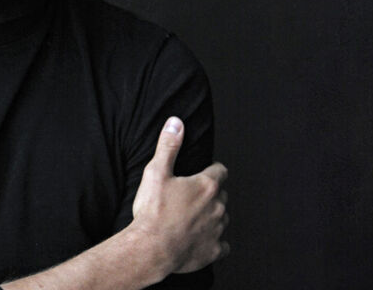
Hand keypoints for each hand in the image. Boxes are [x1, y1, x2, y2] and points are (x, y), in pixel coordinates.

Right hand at [130, 116, 229, 275]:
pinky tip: (199, 240)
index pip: (221, 171)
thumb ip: (168, 146)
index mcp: (206, 186)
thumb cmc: (153, 211)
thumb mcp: (156, 172)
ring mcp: (217, 230)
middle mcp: (217, 206)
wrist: (151, 249)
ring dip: (212, 217)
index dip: (213, 170)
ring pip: (222, 218)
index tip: (205, 173)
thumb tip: (176, 123)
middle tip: (191, 197)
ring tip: (192, 218)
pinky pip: (222, 244)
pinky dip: (213, 242)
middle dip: (211, 194)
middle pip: (222, 195)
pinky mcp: (214, 250)